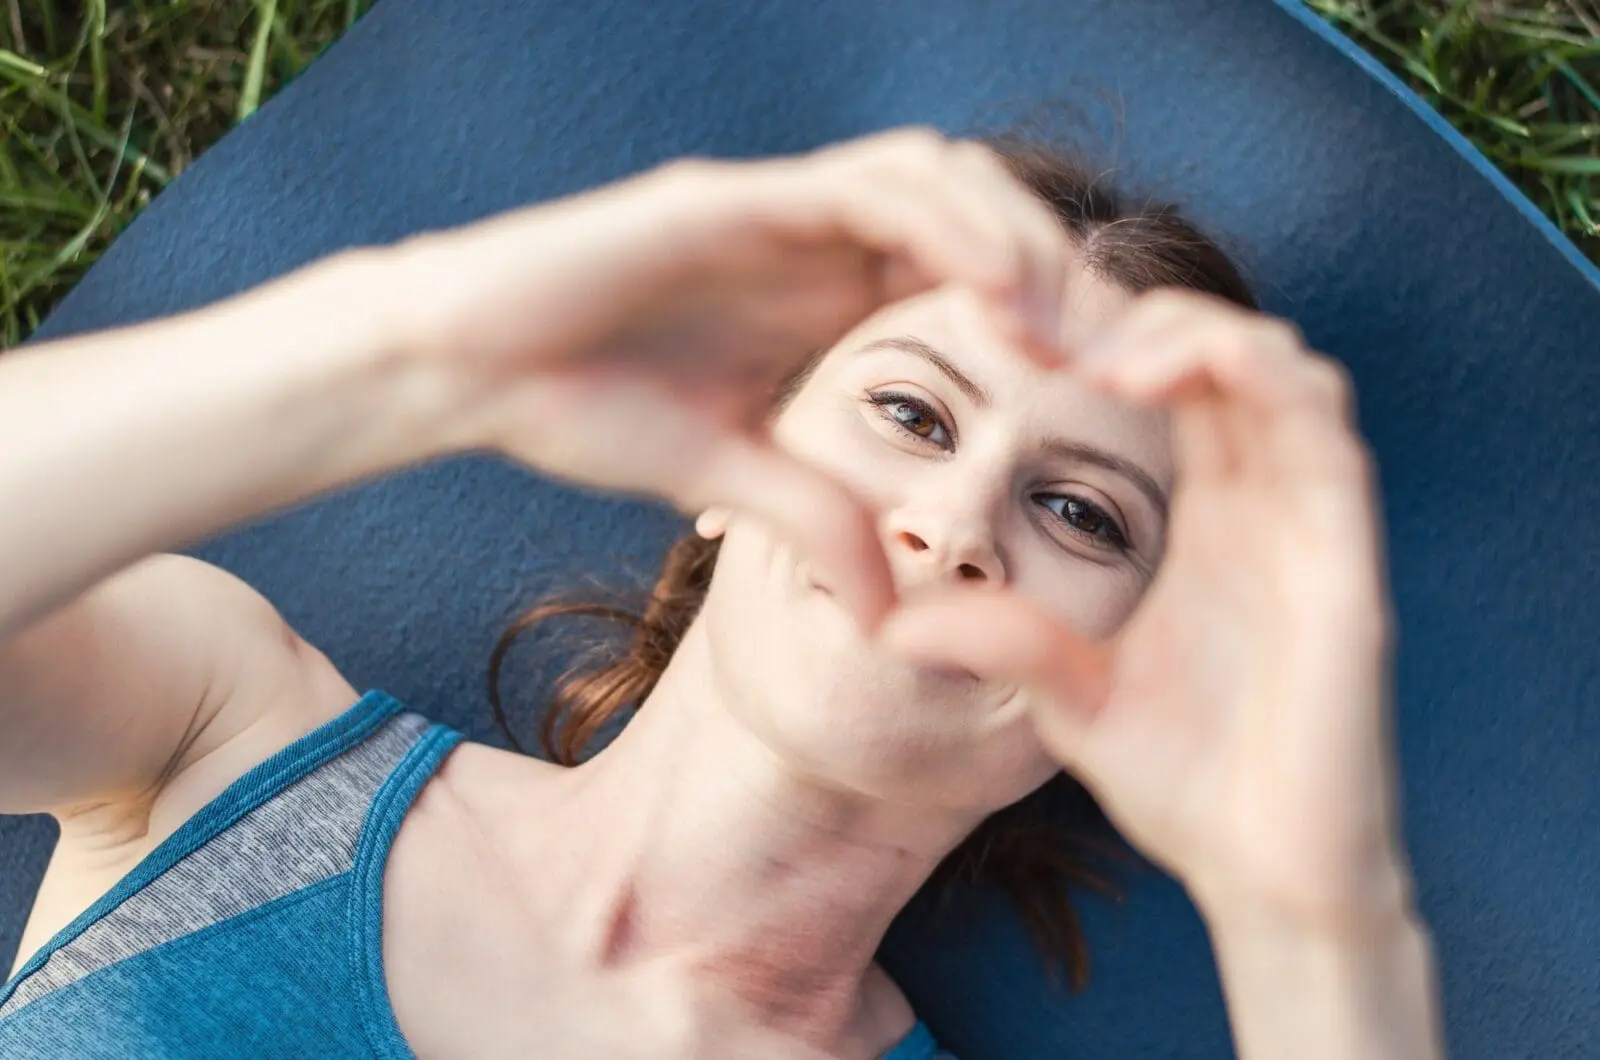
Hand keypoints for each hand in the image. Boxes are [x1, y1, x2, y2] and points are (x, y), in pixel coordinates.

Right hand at [377, 128, 1070, 628]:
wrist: (464, 369)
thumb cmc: (582, 408)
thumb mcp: (727, 480)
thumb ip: (814, 524)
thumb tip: (894, 618)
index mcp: (825, 294)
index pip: (967, 277)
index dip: (1044, 320)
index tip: (1100, 392)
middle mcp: (815, 238)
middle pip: (976, 217)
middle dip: (1056, 274)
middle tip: (1110, 357)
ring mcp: (777, 209)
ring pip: (938, 180)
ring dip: (1015, 241)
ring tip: (1061, 326)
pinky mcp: (732, 198)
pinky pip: (867, 188)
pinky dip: (945, 226)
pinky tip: (994, 289)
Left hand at [880, 290, 1407, 924]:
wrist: (1265, 874)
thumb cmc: (1186, 785)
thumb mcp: (1068, 693)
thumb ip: (1001, 638)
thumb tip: (893, 623)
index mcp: (1209, 523)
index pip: (1171, 388)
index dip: (1101, 343)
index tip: (1006, 337)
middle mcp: (1265, 506)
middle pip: (1220, 354)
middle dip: (1136, 318)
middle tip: (1037, 324)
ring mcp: (1311, 524)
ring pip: (1279, 364)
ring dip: (1190, 331)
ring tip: (1095, 358)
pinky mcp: (1345, 554)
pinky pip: (1320, 423)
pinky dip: (1249, 372)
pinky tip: (1152, 380)